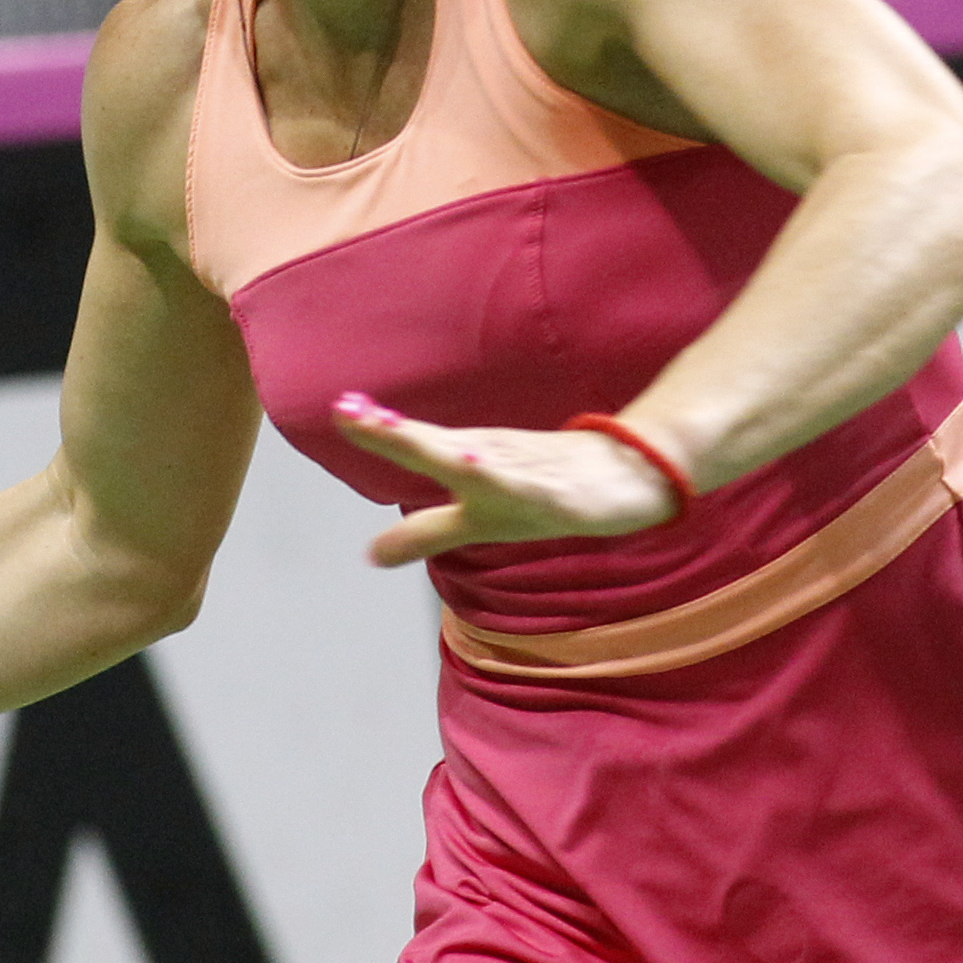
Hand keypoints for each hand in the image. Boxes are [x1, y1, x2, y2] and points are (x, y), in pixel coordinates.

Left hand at [333, 392, 682, 565]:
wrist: (624, 476)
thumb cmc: (545, 490)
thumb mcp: (478, 521)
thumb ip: (425, 532)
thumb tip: (370, 555)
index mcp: (469, 461)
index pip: (416, 444)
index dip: (376, 430)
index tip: (337, 407)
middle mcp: (491, 458)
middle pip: (436, 444)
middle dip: (393, 432)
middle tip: (346, 411)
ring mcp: (524, 474)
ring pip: (474, 458)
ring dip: (438, 445)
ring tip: (395, 431)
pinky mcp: (557, 494)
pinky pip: (525, 485)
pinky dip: (498, 475)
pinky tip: (473, 465)